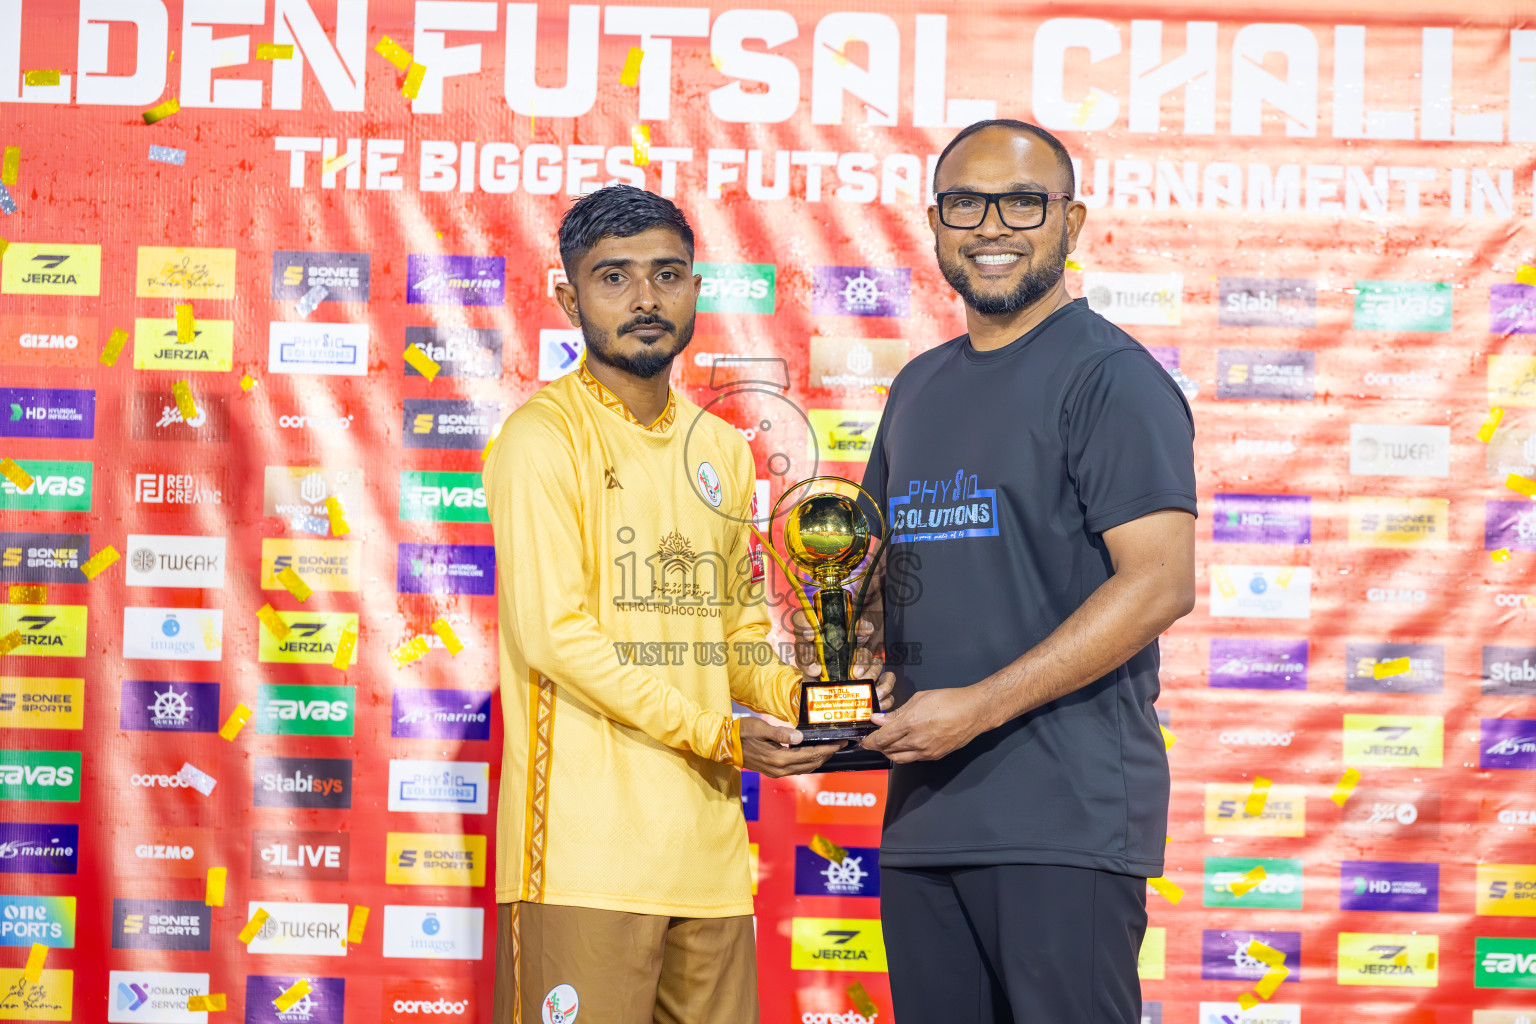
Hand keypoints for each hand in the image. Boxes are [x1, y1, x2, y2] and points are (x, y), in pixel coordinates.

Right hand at [739, 715, 846, 776]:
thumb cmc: (741, 732)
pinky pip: (797, 769)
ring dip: (819, 759)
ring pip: (805, 769)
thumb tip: (800, 737)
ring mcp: (776, 772)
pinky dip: (808, 762)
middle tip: (840, 744)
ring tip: (830, 748)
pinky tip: (812, 753)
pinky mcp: (773, 771)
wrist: (725, 744)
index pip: (810, 755)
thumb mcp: (760, 727)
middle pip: (811, 764)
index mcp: (778, 759)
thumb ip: (781, 733)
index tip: (840, 742)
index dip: (827, 749)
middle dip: (827, 755)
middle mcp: (779, 769)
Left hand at [861, 686, 989, 762]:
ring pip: (899, 758)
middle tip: (872, 741)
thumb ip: (897, 712)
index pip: (882, 738)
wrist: (973, 712)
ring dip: (889, 752)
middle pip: (888, 750)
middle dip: (877, 746)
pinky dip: (904, 754)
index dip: (870, 741)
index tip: (864, 739)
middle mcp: (917, 741)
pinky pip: (913, 759)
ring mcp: (926, 751)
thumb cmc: (949, 701)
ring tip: (886, 744)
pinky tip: (903, 746)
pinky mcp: (935, 756)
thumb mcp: (919, 699)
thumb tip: (879, 719)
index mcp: (911, 723)